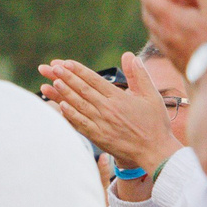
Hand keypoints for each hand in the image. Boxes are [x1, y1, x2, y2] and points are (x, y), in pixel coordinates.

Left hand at [38, 55, 181, 176]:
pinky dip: (69, 114)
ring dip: (63, 93)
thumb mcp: (151, 95)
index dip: (78, 70)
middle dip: (65, 77)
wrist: (155, 151)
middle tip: (51, 68)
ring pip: (78, 105)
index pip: (94, 80)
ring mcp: (101, 123)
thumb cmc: (155, 122)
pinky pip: (80, 123)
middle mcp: (107, 109)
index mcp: (119, 98)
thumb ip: (139, 75)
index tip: (65, 63)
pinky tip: (60, 106)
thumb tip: (129, 55)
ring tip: (52, 82)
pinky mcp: (97, 137)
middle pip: (82, 90)